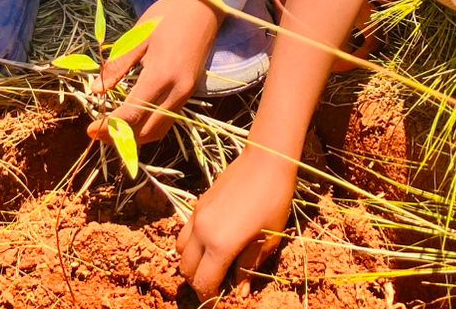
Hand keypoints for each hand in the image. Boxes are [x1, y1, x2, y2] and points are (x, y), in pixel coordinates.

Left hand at [90, 0, 221, 144]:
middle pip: (146, 131)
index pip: (132, 113)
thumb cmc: (168, 16)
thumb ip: (117, 66)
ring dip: (135, 136)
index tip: (90, 130)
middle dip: (120, 137)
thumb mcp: (138, 36)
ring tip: (112, 129)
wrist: (204, 7)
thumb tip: (96, 91)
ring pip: (159, 130)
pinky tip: (133, 120)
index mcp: (161, 75)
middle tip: (98, 131)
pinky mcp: (189, 93)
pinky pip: (168, 120)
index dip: (110, 126)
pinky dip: (148, 127)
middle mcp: (177, 91)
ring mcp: (186, 94)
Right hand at [178, 148, 297, 297]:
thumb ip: (248, 267)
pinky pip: (184, 233)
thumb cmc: (273, 201)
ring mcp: (196, 217)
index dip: (210, 298)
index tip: (219, 303)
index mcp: (220, 245)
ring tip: (211, 266)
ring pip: (181, 252)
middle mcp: (202, 232)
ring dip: (192, 264)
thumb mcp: (267, 240)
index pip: (204, 283)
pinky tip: (209, 244)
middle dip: (199, 283)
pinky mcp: (197, 205)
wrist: (266, 160)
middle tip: (217, 287)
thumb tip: (240, 292)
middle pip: (187, 270)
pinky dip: (191, 246)